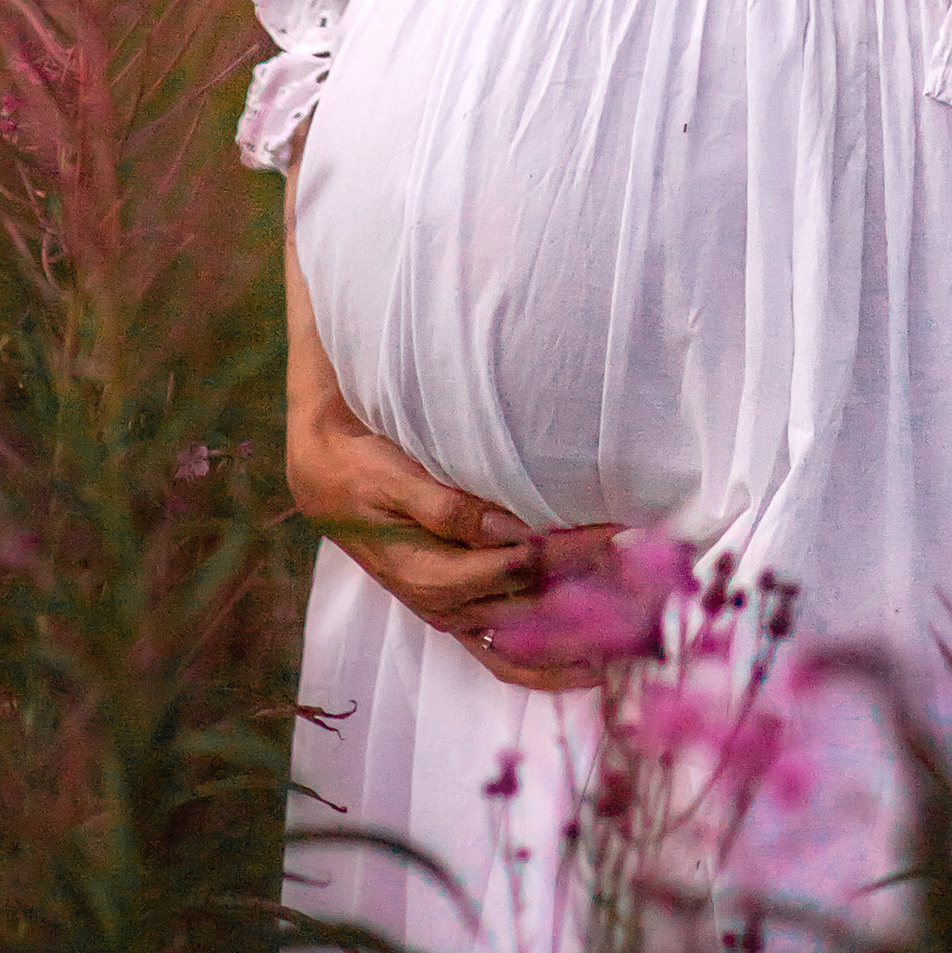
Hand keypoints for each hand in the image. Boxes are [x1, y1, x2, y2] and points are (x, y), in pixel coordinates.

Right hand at [286, 151, 613, 688]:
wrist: (326, 329)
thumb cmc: (365, 311)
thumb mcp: (378, 305)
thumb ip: (418, 312)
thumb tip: (468, 281)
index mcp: (330, 461)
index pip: (407, 508)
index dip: (465, 521)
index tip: (529, 526)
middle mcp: (348, 526)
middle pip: (442, 579)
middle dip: (533, 573)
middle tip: (617, 559)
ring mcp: (378, 562)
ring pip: (464, 621)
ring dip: (546, 622)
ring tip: (625, 620)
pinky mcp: (412, 584)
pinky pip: (472, 642)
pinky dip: (532, 660)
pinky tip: (594, 672)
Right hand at [286, 385, 620, 690]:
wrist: (328, 484)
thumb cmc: (362, 472)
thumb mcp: (392, 479)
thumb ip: (444, 507)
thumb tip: (503, 530)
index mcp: (429, 573)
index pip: (515, 568)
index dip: (568, 554)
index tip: (616, 536)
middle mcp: (446, 607)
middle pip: (533, 606)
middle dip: (594, 596)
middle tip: (652, 580)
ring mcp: (454, 618)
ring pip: (527, 643)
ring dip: (582, 640)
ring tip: (639, 635)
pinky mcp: (460, 617)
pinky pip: (507, 661)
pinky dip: (548, 672)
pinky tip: (592, 671)